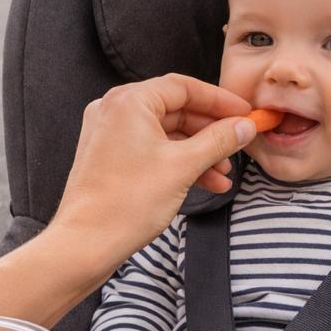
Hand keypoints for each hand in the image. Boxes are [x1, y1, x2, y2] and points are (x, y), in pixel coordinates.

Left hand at [53, 74, 254, 264]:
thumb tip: (244, 127)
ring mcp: (110, 134)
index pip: (184, 87)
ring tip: (225, 174)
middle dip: (210, 131)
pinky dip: (178, 162)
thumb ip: (218, 141)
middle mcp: (115, 111)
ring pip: (166, 133)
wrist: (86, 243)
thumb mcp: (183, 166)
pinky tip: (205, 182)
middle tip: (239, 143)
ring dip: (198, 151)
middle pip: (175, 109)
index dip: (219, 100)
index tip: (244, 113)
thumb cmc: (126, 202)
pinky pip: (151, 150)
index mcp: (129, 101)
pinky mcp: (110, 157)